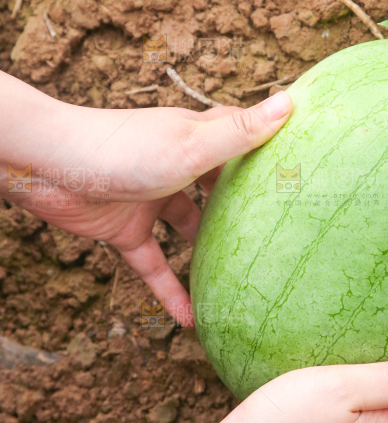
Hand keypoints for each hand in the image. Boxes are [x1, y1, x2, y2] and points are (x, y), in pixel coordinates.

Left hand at [0, 72, 291, 323]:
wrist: (50, 168)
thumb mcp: (192, 146)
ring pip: (189, 228)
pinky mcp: (126, 231)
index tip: (302, 164)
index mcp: (196, 138)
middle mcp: (177, 167)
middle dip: (245, 206)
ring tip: (244, 277)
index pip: (240, 136)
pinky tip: (190, 320)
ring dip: (210, 251)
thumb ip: (240, 133)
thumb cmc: (123, 148)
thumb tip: (291, 102)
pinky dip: (170, 290)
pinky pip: (155, 265)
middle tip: (282, 231)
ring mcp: (152, 200)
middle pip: (218, 187)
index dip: (268, 146)